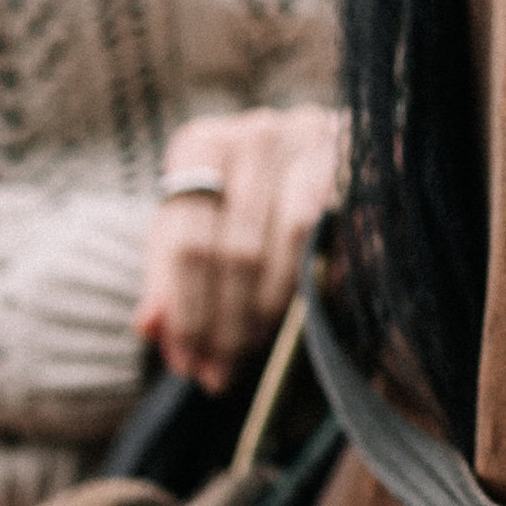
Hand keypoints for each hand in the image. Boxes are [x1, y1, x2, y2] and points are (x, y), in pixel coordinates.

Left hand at [133, 107, 345, 392]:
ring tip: (253, 348)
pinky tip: (304, 317)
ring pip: (290, 241)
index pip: (188, 241)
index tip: (187, 362)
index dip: (186, 310)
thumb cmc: (236, 202)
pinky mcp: (357, 156)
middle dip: (226, 322)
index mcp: (201, 144)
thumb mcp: (191, 233)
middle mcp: (255, 133)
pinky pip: (340, 230)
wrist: (306, 156)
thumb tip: (148, 327)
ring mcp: (310, 139)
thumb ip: (167, 279)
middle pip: (236, 247)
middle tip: (220, 372)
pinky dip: (322, 278)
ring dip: (271, 307)